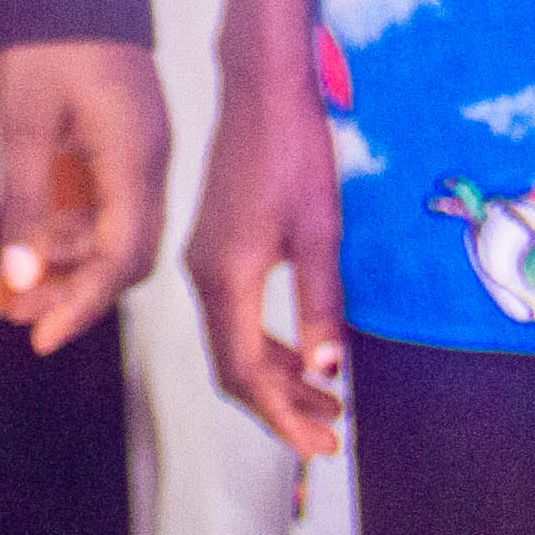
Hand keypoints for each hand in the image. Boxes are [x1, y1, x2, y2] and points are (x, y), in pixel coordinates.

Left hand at [0, 36, 167, 357]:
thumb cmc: (48, 40)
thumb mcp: (22, 121)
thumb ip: (25, 203)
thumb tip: (19, 279)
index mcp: (134, 158)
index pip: (122, 256)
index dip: (83, 304)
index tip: (40, 337)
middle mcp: (151, 163)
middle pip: (127, 256)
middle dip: (75, 293)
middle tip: (17, 315)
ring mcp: (144, 153)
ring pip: (119, 235)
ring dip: (70, 266)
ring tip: (11, 287)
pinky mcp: (130, 144)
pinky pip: (113, 207)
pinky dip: (76, 233)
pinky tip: (37, 241)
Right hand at [189, 57, 346, 454]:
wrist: (262, 89)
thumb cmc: (294, 151)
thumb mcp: (320, 231)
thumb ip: (321, 304)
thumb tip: (329, 372)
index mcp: (226, 278)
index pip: (245, 373)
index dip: (282, 416)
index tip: (320, 445)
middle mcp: (204, 276)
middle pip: (233, 367)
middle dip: (280, 407)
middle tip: (330, 434)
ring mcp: (206, 260)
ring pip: (234, 343)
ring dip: (278, 377)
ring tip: (329, 401)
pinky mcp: (216, 246)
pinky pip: (235, 315)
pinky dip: (268, 344)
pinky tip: (305, 352)